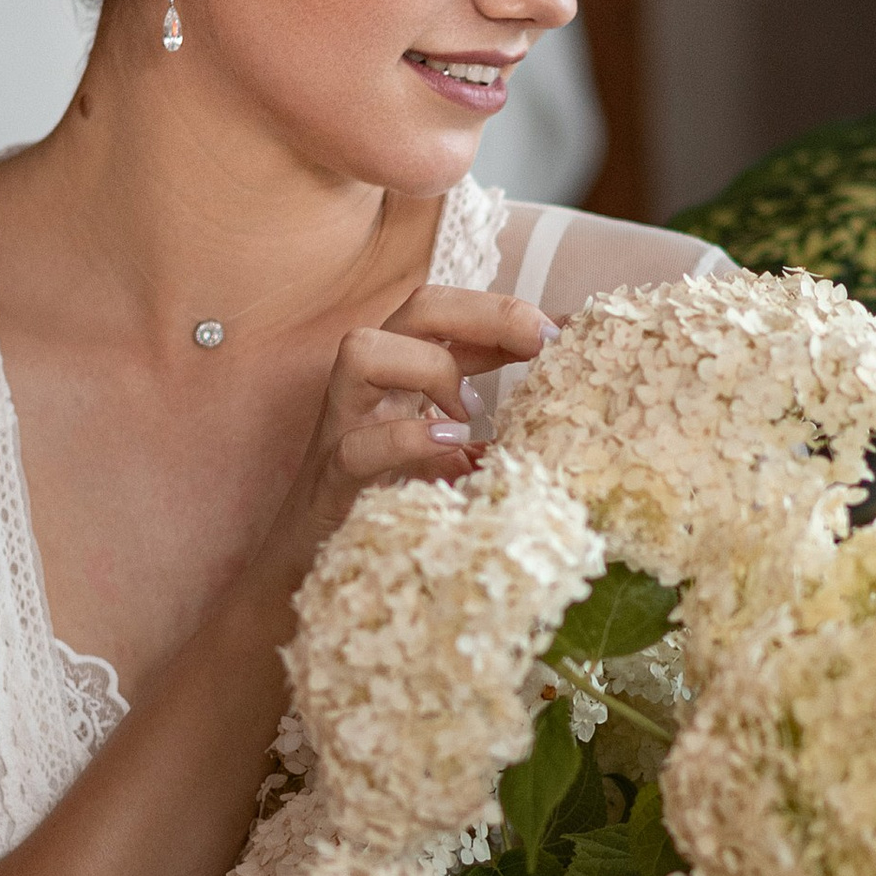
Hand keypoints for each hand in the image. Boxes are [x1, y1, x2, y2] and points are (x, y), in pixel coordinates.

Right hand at [254, 286, 556, 591]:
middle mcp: (372, 385)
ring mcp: (344, 425)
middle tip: (541, 345)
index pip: (456, 314)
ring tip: (471, 413)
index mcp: (406, 374)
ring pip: (363, 350)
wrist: (309, 568)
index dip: (511, 313)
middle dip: (488, 313)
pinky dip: (405, 441)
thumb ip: (492, 432)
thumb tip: (564, 419)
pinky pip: (357, 445)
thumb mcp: (451, 459)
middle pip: (419, 307)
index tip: (566, 334)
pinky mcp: (329, 479)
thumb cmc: (387, 506)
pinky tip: (450, 450)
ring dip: (430, 368)